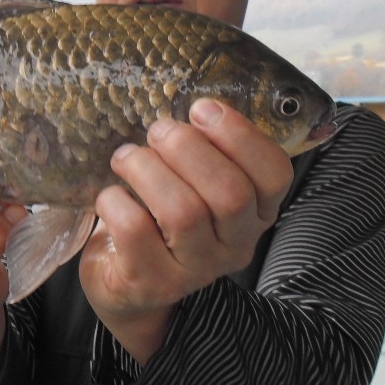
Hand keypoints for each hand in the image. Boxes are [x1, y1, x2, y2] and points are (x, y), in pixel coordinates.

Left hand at [79, 98, 293, 363]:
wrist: (125, 282)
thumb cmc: (160, 214)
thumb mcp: (193, 182)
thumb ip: (202, 149)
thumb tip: (186, 102)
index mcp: (256, 212)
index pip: (274, 174)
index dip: (241, 135)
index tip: (201, 108)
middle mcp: (235, 245)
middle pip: (229, 193)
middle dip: (188, 149)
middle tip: (157, 131)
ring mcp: (196, 271)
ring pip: (183, 212)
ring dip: (147, 170)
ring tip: (126, 157)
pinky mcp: (151, 283)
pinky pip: (136, 232)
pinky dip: (116, 202)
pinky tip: (110, 195)